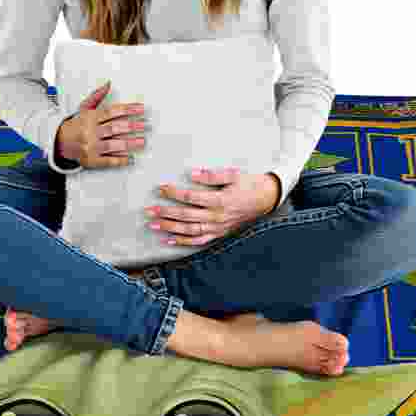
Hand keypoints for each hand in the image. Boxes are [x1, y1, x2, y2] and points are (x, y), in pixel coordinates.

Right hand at [60, 80, 143, 167]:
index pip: (112, 112)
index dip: (128, 110)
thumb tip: (108, 84)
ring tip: (141, 141)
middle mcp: (90, 132)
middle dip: (131, 126)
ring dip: (129, 143)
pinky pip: (108, 160)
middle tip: (144, 125)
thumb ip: (97, 96)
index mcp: (90, 118)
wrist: (60, 141)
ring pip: (113, 144)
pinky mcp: (91, 160)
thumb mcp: (84, 108)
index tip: (141, 109)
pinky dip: (120, 159)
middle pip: (114, 128)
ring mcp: (90, 147)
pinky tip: (130, 158)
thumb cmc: (77, 124)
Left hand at [148, 167, 281, 246]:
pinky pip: (199, 241)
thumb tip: (194, 173)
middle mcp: (217, 216)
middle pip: (186, 215)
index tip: (160, 188)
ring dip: (170, 228)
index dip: (174, 192)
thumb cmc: (249, 185)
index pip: (191, 196)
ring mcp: (217, 227)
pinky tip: (169, 240)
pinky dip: (183, 242)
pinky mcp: (219, 234)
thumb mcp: (233, 175)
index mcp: (220, 200)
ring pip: (189, 230)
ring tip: (153, 224)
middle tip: (149, 210)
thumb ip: (213, 175)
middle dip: (165, 213)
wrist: (266, 199)